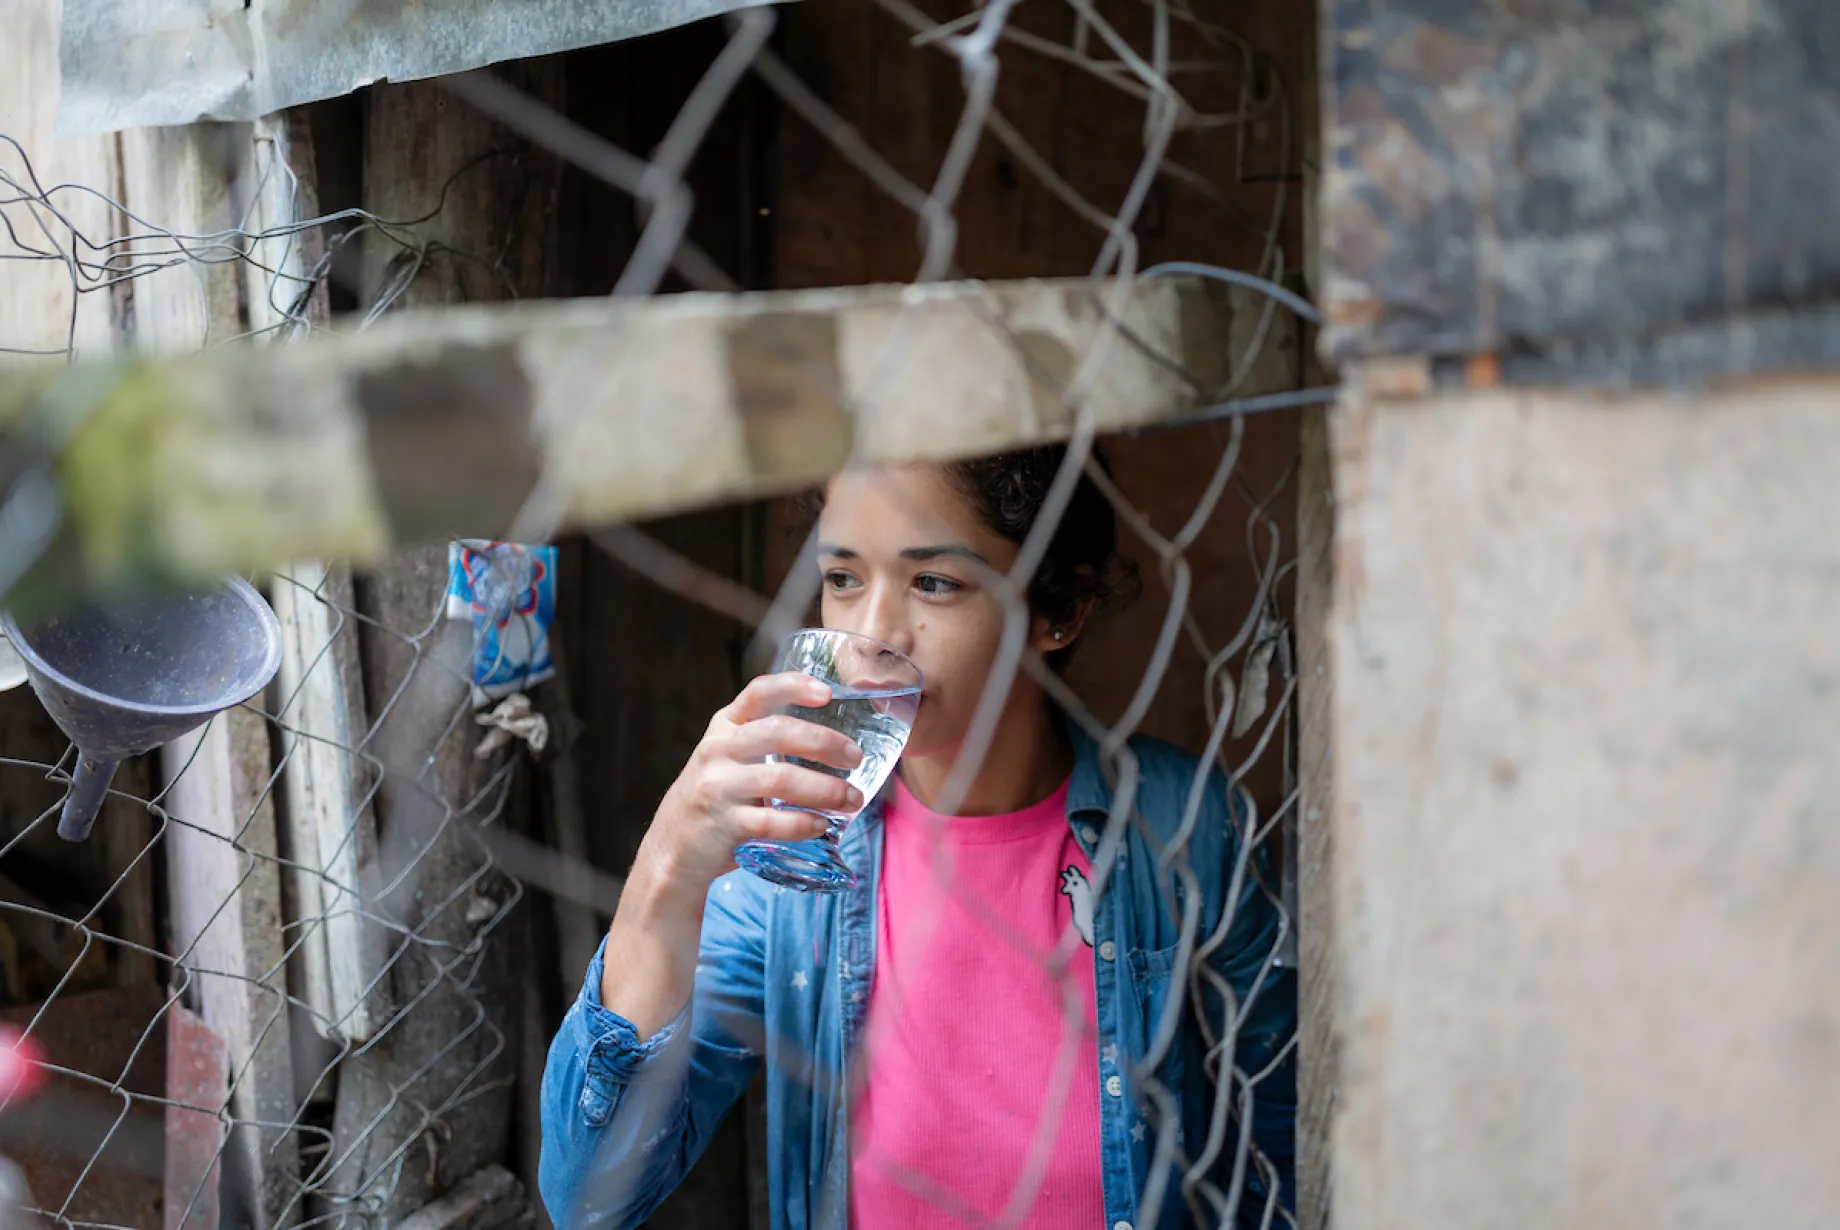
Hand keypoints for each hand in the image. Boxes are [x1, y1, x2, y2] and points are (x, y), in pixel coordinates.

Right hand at [639, 671, 865, 892]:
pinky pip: (771, 821)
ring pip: (779, 779)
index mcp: (724, 726)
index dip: (793, 686)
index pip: (758, 693)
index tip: (827, 692)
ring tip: (852, 799)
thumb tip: (837, 737)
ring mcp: (718, 787)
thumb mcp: (730, 755)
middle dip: (824, 743)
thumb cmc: (718, 793)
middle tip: (855, 758)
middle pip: (778, 732)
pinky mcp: (724, 825)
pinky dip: (802, 823)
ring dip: (825, 789)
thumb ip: (766, 740)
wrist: (674, 844)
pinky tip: (821, 824)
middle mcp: (718, 750)